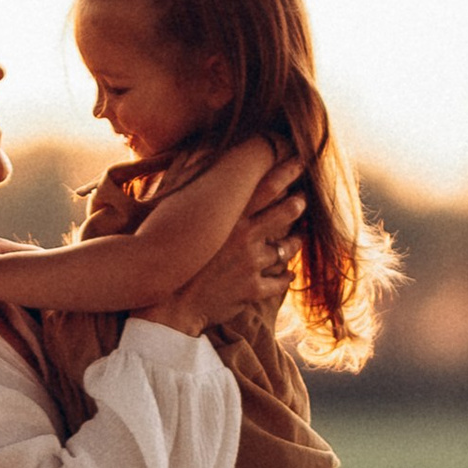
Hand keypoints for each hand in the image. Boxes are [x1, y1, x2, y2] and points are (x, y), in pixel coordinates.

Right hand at [166, 154, 302, 331]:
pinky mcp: (253, 289)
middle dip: (298, 204)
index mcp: (228, 216)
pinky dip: (283, 278)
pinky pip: (280, 281)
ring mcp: (251, 264)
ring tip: (293, 241)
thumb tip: (195, 161)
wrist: (167, 306)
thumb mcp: (173, 218)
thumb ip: (192, 193)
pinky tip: (283, 276)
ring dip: (292, 244)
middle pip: (286, 212)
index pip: (268, 186)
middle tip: (301, 201)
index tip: (299, 163)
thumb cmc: (166, 258)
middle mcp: (244, 236)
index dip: (288, 171)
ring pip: (286, 248)